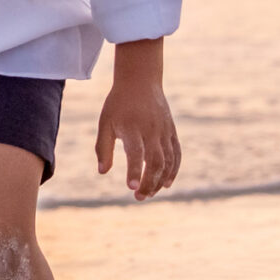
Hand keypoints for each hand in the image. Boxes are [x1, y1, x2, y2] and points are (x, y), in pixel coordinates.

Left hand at [96, 66, 180, 199]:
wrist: (141, 81)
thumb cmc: (118, 104)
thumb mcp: (105, 122)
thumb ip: (103, 147)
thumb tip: (102, 172)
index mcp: (132, 128)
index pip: (136, 153)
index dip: (135, 171)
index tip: (131, 187)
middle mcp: (151, 131)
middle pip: (155, 161)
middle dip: (149, 182)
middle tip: (139, 197)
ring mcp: (164, 132)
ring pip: (168, 161)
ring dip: (160, 180)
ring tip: (149, 194)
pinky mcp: (172, 132)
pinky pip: (176, 154)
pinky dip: (174, 170)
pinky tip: (166, 183)